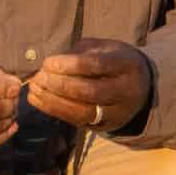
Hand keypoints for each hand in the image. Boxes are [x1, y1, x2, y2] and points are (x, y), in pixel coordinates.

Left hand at [27, 40, 151, 131]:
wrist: (142, 87)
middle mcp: (126, 91)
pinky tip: (39, 100)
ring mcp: (117, 112)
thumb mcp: (104, 48)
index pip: (96, 65)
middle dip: (59, 84)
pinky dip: (55, 111)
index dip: (69, 64)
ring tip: (33, 90)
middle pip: (90, 91)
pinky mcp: (106, 126)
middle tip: (38, 77)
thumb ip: (80, 52)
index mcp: (127, 65)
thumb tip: (50, 64)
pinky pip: (78, 121)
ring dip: (53, 101)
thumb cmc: (114, 60)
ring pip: (83, 111)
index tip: (48, 62)